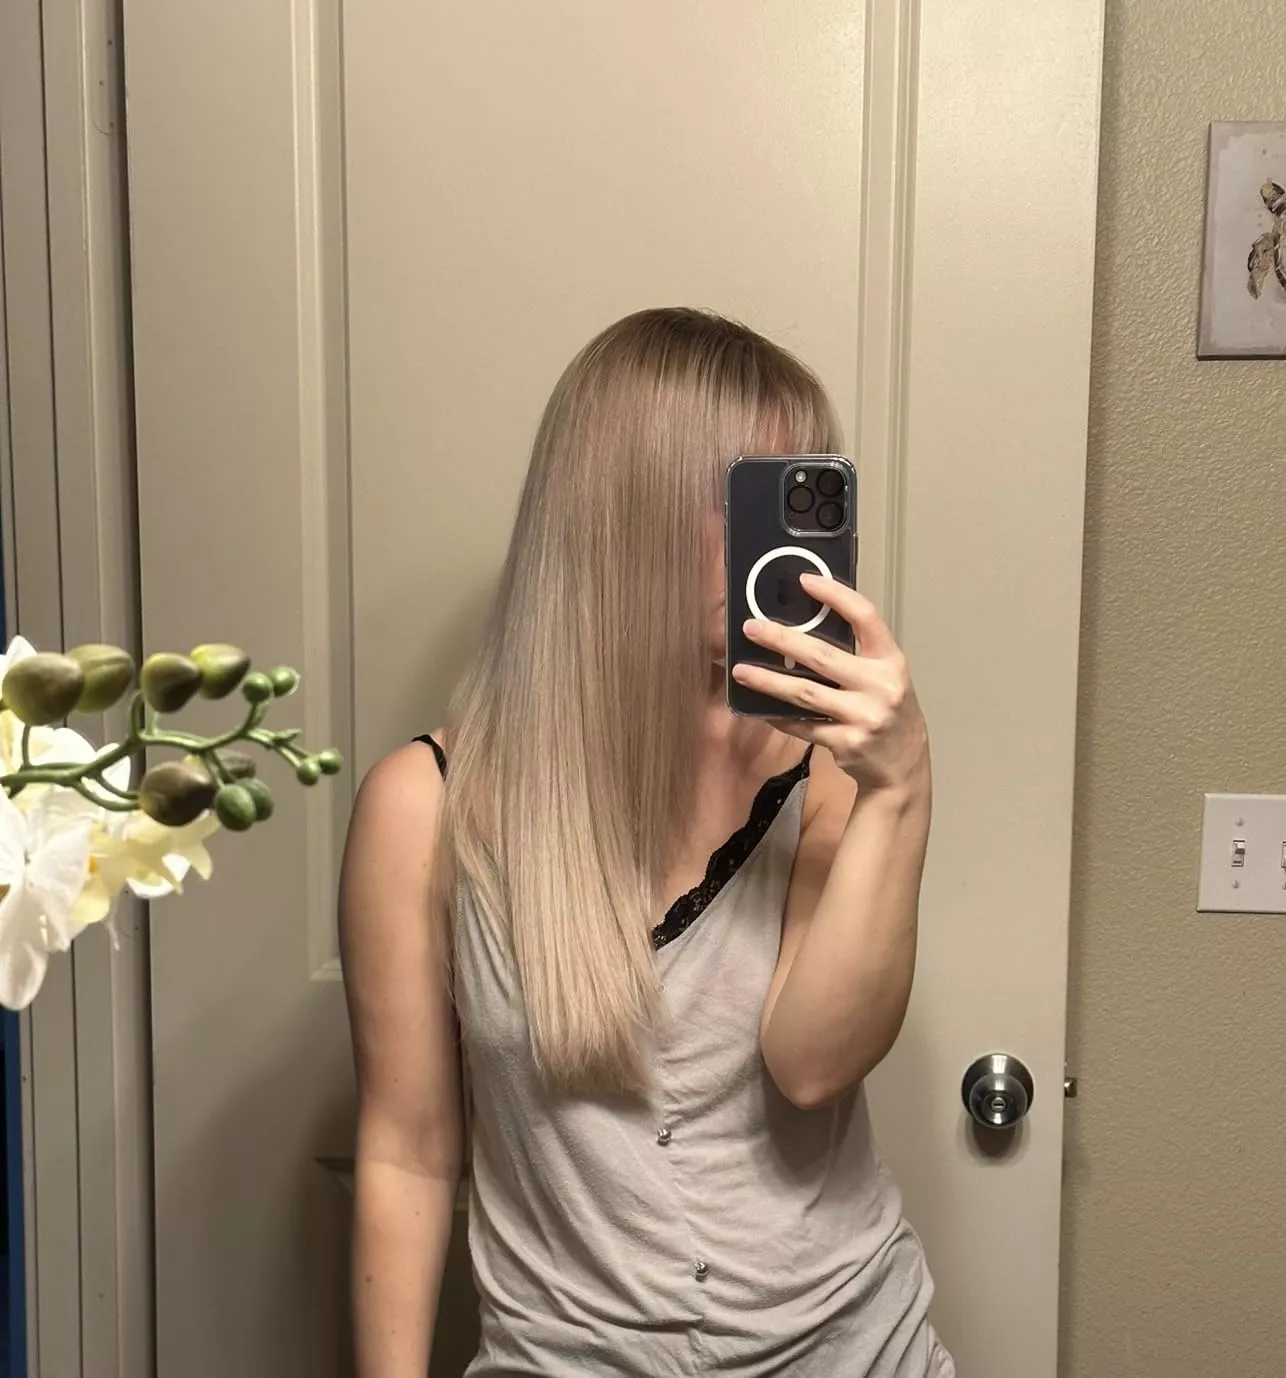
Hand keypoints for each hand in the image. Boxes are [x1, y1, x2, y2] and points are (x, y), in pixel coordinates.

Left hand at [730, 574, 928, 794]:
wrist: (904, 765)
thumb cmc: (888, 710)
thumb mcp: (884, 676)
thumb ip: (855, 654)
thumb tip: (803, 627)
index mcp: (890, 660)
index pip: (865, 616)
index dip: (835, 595)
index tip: (804, 581)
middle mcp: (880, 686)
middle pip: (822, 655)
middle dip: (782, 640)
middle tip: (751, 628)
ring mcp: (864, 716)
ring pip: (805, 692)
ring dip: (768, 680)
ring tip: (741, 671)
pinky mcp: (847, 743)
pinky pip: (803, 725)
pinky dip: (779, 715)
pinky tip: (759, 707)